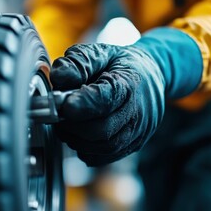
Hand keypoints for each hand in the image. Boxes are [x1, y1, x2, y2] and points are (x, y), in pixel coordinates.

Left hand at [51, 43, 165, 165]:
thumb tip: (58, 77)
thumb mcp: (101, 52)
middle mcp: (138, 111)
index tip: (64, 106)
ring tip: (67, 123)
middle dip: (73, 125)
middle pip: (102, 129)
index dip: (83, 105)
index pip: (106, 99)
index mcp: (129, 83)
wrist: (152, 75)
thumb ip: (79, 62)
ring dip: (77, 139)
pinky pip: (104, 157)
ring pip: (102, 147)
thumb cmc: (122, 64)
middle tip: (58, 113)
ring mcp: (138, 132)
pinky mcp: (133, 145)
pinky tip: (79, 135)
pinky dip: (86, 150)